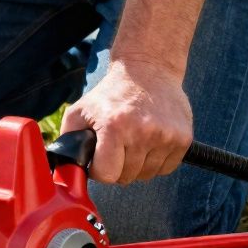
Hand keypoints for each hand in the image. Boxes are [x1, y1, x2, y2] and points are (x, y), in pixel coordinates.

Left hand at [61, 58, 192, 184]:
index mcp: (114, 127)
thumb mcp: (80, 111)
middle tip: (116, 147)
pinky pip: (166, 168)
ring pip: (147, 175)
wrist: (148, 70)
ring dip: (137, 165)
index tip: (99, 158)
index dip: (99, 170)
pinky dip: (156, 162)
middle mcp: (142, 132)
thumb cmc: (109, 94)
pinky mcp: (183, 138)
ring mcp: (166, 136)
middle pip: (126, 177)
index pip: (107, 175)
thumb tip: (64, 167)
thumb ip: (68, 140)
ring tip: (132, 142)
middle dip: (117, 167)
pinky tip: (149, 143)